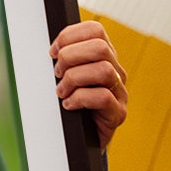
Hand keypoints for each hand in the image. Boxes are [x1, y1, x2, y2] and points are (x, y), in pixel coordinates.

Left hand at [50, 21, 127, 148]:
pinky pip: (103, 97)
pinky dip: (79, 99)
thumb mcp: (65, 77)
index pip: (94, 30)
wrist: (81, 140)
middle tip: (57, 73)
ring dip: (74, 79)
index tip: (53, 52)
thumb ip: (63, 60)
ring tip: (62, 91)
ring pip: (103, 70)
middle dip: (70, 57)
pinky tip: (68, 105)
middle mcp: (115, 71)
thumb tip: (51, 49)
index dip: (69, 36)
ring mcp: (120, 92)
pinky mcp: (118, 113)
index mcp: (103, 57)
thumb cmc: (71, 105)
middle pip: (100, 47)